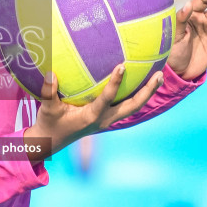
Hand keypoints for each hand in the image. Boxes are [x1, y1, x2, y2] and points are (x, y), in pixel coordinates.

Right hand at [22, 63, 163, 160]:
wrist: (52, 141)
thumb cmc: (49, 124)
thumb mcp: (46, 110)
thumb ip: (48, 92)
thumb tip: (51, 73)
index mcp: (91, 117)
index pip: (107, 98)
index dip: (115, 83)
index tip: (122, 65)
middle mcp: (104, 119)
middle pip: (133, 106)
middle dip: (148, 91)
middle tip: (160, 74)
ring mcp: (108, 119)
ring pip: (133, 106)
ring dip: (147, 92)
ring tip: (159, 75)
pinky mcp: (107, 117)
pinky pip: (126, 104)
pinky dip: (136, 93)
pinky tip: (140, 79)